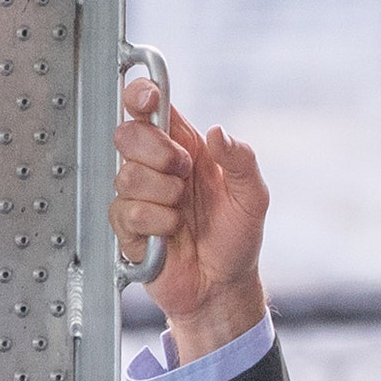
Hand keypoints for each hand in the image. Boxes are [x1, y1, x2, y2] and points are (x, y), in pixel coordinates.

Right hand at [110, 77, 269, 362]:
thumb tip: (218, 132)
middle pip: (127, 134)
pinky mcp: (127, 228)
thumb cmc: (237, 236)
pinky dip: (156, 223)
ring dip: (163, 194)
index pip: (149, 108)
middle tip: (184, 174)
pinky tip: (171, 233)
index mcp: (186, 147)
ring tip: (183, 212)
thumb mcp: (254, 196)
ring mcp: (139, 197)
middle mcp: (157, 167)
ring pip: (126, 175)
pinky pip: (127, 213)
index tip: (148, 99)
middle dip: (157, 152)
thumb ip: (241, 160)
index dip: (140, 95)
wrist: (223, 285)